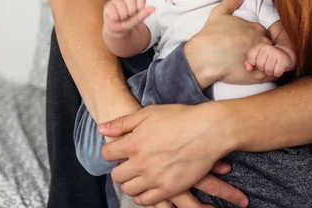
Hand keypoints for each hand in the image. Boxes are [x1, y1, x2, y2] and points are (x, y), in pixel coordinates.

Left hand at [98, 104, 244, 205]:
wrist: (209, 130)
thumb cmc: (180, 117)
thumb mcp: (149, 113)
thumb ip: (123, 123)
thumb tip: (101, 129)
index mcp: (134, 143)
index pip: (107, 154)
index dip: (112, 152)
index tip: (119, 151)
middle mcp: (141, 163)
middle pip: (117, 176)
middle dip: (120, 170)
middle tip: (129, 164)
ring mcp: (154, 178)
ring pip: (130, 190)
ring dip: (131, 183)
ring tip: (140, 176)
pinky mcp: (169, 188)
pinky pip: (147, 201)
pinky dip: (144, 196)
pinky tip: (148, 187)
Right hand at [103, 0, 154, 34]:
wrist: (117, 29)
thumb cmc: (128, 22)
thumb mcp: (138, 20)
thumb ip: (144, 14)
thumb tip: (153, 8)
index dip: (140, 9)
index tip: (136, 14)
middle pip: (132, 5)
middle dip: (131, 14)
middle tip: (128, 17)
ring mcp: (116, 0)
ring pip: (123, 9)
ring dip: (123, 17)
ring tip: (121, 18)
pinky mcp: (108, 5)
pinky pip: (114, 13)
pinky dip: (116, 18)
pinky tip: (115, 18)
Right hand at [185, 0, 272, 88]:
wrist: (203, 57)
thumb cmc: (210, 35)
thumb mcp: (218, 13)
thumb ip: (231, 1)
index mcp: (256, 28)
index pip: (263, 33)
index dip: (255, 39)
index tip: (245, 43)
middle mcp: (262, 42)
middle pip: (268, 46)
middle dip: (260, 50)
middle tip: (246, 55)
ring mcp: (261, 58)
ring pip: (270, 60)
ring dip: (263, 62)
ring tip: (249, 65)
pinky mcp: (258, 75)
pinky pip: (270, 74)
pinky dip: (265, 74)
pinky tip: (253, 73)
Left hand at [245, 43, 294, 77]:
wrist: (285, 54)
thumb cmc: (269, 58)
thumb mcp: (258, 58)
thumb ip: (250, 62)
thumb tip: (248, 68)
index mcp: (260, 46)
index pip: (251, 58)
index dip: (254, 63)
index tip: (259, 61)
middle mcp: (267, 48)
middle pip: (260, 65)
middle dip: (263, 68)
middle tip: (267, 64)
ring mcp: (276, 52)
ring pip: (268, 70)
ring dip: (270, 71)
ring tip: (273, 66)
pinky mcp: (283, 59)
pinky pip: (276, 72)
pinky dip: (277, 73)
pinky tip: (278, 68)